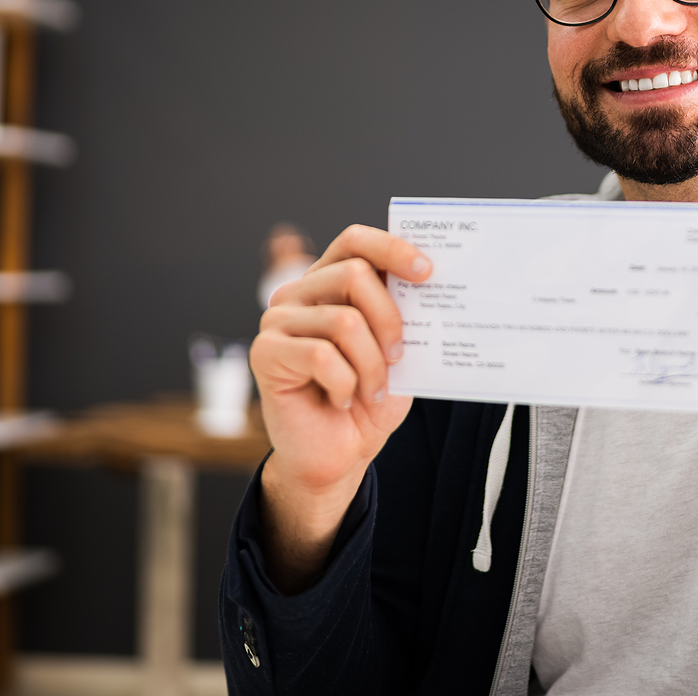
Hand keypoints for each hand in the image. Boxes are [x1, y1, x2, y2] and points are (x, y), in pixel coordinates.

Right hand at [251, 224, 429, 591]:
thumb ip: (405, 316)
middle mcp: (299, 292)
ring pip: (343, 321)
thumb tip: (432, 285)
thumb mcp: (399, 353)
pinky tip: (343, 400)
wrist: (338, 456)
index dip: (391, 248)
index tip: (427, 272)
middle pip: (352, 273)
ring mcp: (277, 320)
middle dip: (389, 318)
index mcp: (330, 282)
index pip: (354, 241)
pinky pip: (321, 356)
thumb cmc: (368, 400)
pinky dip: (346, 384)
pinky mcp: (265, 352)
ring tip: (373, 391)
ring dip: (371, 365)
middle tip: (400, 356)